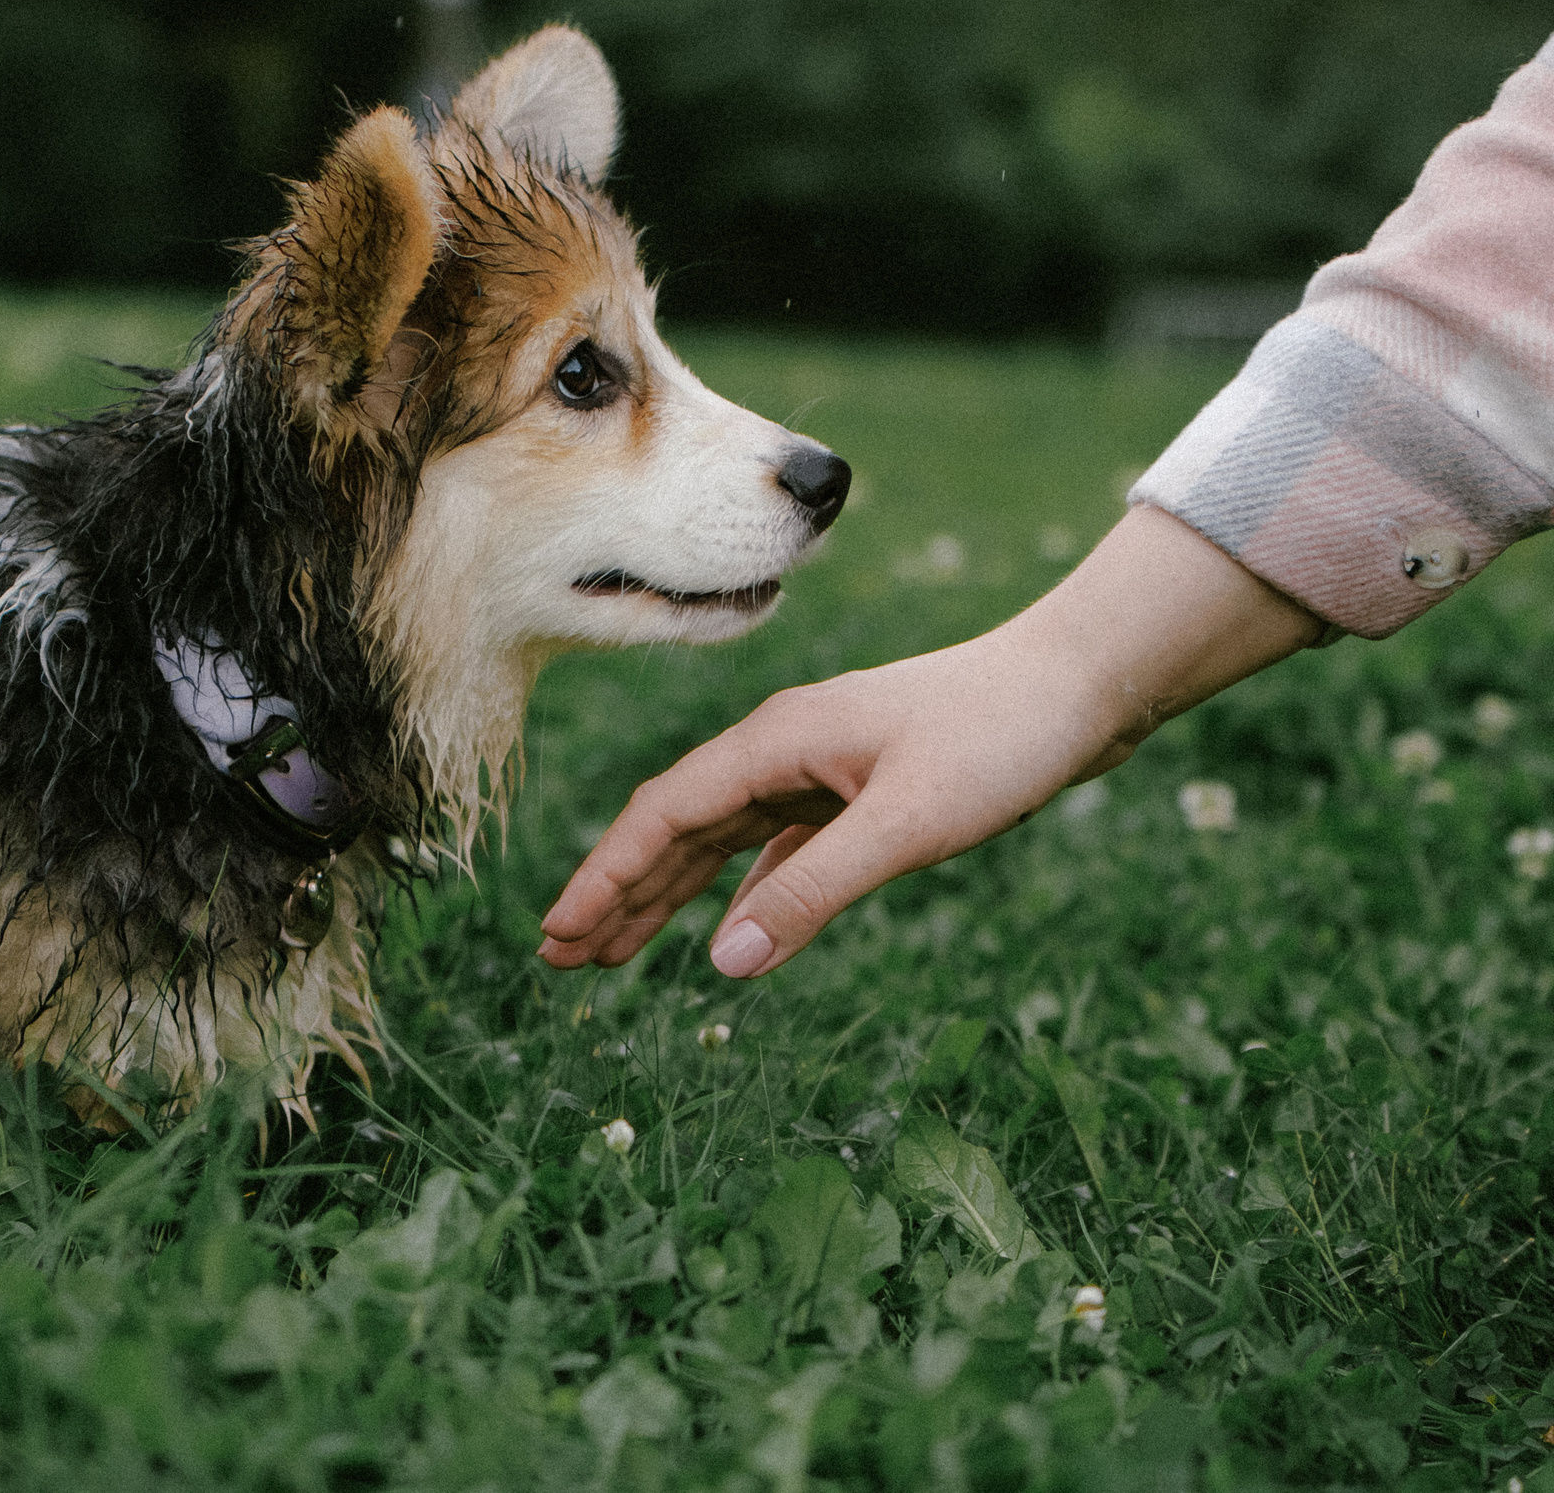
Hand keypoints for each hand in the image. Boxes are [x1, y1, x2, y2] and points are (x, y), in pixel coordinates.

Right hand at [538, 506, 1324, 976]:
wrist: (1086, 682)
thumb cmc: (1003, 737)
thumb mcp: (907, 824)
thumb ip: (812, 891)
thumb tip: (721, 962)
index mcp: (776, 742)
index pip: (664, 816)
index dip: (605, 878)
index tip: (557, 935)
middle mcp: (782, 749)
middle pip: (676, 828)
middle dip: (616, 892)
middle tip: (560, 960)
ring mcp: (818, 767)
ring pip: (719, 841)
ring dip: (666, 895)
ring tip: (612, 952)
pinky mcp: (857, 789)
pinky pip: (772, 846)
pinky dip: (739, 890)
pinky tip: (723, 930)